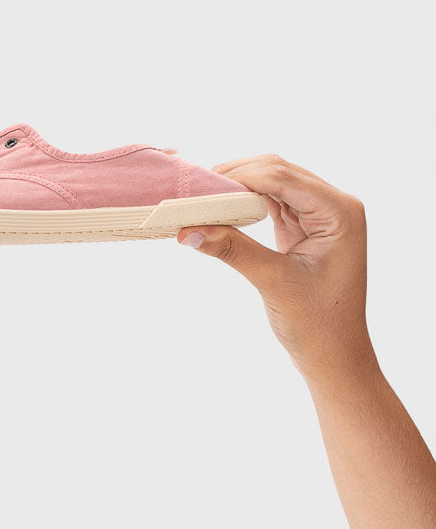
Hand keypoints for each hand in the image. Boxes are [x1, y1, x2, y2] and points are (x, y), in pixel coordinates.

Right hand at [178, 155, 375, 380]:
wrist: (335, 356)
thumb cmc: (318, 324)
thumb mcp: (273, 282)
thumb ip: (233, 249)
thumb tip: (188, 230)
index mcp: (339, 212)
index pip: (283, 177)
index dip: (240, 176)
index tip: (201, 186)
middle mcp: (335, 206)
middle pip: (278, 172)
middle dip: (237, 176)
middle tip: (196, 191)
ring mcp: (320, 216)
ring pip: (273, 184)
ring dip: (239, 188)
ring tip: (203, 198)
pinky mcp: (305, 228)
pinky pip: (272, 203)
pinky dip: (246, 203)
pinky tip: (221, 209)